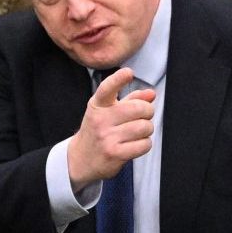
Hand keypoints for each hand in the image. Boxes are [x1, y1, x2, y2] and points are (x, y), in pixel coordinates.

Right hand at [66, 67, 156, 190]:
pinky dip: (145, 144)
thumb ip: (130, 100)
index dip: (118, 79)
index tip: (128, 72)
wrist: (80, 159)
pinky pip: (144, 144)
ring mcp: (107, 137)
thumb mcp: (108, 111)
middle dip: (148, 112)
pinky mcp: (114, 153)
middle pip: (139, 108)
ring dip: (146, 130)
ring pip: (144, 127)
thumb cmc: (98, 131)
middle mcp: (100, 120)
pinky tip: (135, 144)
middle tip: (143, 116)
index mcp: (98, 105)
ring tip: (137, 132)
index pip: (107, 89)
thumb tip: (151, 93)